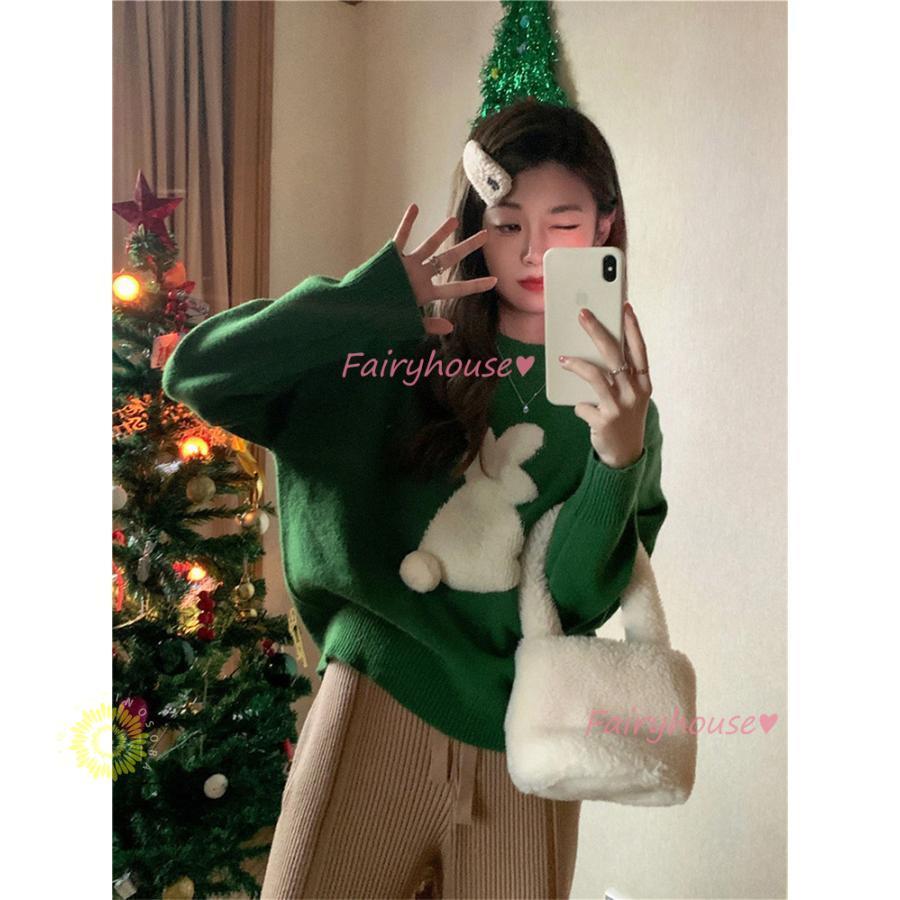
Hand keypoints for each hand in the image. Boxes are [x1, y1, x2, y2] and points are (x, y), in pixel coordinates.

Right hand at [392, 203, 497, 334]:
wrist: (359, 310)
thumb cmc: (381, 319)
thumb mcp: (407, 324)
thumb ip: (428, 325)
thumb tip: (451, 327)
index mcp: (426, 293)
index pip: (456, 289)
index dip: (475, 285)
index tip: (495, 281)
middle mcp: (420, 276)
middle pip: (448, 260)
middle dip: (467, 248)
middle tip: (485, 236)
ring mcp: (407, 265)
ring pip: (429, 246)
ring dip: (441, 233)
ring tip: (455, 219)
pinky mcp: (392, 258)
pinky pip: (400, 238)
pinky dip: (406, 223)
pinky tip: (414, 207)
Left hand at [559, 302, 652, 468]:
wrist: (625, 454)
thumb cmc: (625, 417)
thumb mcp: (631, 395)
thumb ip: (620, 375)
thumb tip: (596, 348)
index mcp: (644, 382)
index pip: (639, 348)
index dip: (632, 327)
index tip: (623, 306)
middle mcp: (635, 392)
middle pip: (615, 355)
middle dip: (597, 331)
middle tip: (583, 315)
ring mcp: (620, 407)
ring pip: (595, 376)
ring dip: (576, 364)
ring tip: (563, 358)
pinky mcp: (604, 421)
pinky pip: (584, 405)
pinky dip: (579, 405)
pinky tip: (580, 407)